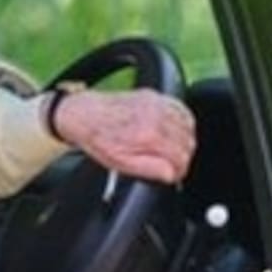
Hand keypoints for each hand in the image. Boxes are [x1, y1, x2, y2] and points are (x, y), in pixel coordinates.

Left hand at [52, 87, 195, 183]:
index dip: (179, 170)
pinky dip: (183, 122)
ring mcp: (156, 104)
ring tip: (172, 150)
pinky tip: (173, 131)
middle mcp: (156, 117)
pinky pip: (180, 109)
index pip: (180, 157)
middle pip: (187, 142)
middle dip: (183, 157)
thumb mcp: (120, 163)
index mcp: (149, 136)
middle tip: (173, 165)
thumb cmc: (98, 139)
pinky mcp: (154, 96)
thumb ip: (149, 169)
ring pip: (188, 125)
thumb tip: (171, 174)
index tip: (174, 175)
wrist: (84, 115)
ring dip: (185, 140)